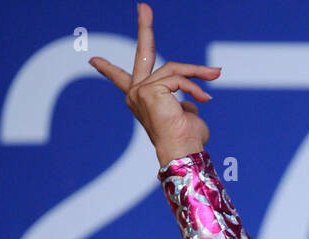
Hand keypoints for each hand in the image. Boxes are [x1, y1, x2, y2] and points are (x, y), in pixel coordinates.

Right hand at [88, 2, 220, 166]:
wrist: (183, 154)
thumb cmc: (187, 140)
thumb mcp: (186, 113)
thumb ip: (184, 100)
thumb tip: (195, 96)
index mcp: (141, 99)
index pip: (122, 80)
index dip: (108, 70)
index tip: (93, 60)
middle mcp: (136, 94)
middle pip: (142, 55)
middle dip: (144, 29)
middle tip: (143, 7)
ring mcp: (140, 90)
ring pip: (174, 69)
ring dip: (198, 72)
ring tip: (215, 74)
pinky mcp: (149, 90)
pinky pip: (179, 78)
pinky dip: (194, 86)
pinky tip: (204, 98)